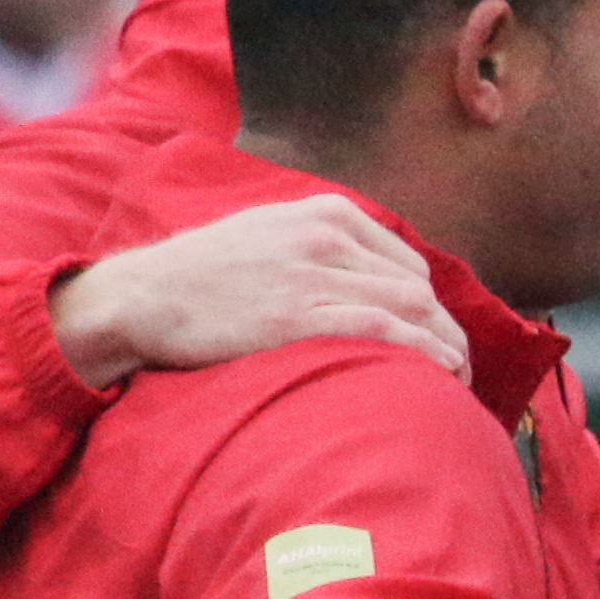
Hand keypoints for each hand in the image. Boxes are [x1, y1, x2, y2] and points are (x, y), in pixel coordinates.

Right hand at [48, 197, 461, 393]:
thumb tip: (370, 284)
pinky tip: (436, 378)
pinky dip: (421, 354)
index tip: (437, 341)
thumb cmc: (203, 276)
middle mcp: (328, 235)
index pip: (407, 263)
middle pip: (419, 288)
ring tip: (454, 385)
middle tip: (457, 372)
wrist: (142, 295)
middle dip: (447, 333)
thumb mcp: (270, 235)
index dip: (432, 309)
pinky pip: (385, 331)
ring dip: (445, 350)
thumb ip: (322, 250)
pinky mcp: (301, 313)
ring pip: (413, 308)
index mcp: (326, 213)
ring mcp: (315, 273)